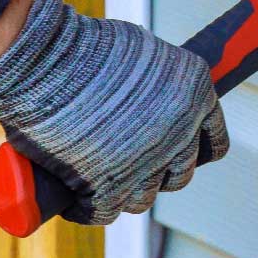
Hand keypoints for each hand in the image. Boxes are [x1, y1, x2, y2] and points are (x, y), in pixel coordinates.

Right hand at [0, 0, 226, 224]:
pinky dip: (88, 210)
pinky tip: (77, 202)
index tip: (176, 154)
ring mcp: (147, 163)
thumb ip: (160, 81)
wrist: (44, 59)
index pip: (213, 143)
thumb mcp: (144, 54)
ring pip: (144, 198)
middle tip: (130, 166)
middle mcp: (181, 132)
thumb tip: (155, 100)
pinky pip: (105, 211)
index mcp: (198, 96)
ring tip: (101, 182)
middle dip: (158, 173)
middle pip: (180, 175)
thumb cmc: (86, 46)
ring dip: (125, 194)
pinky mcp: (107, 186)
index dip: (193, 151)